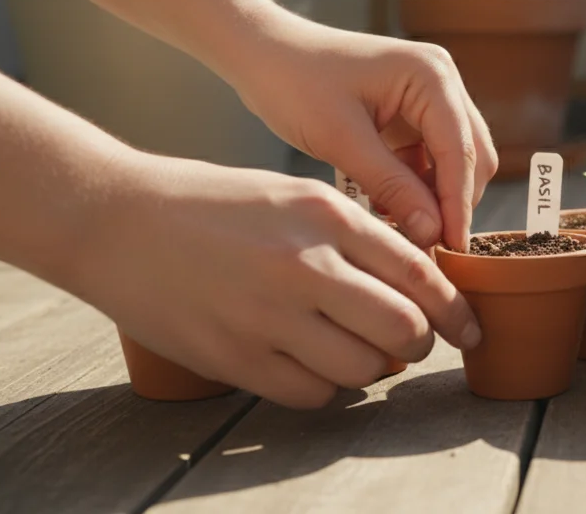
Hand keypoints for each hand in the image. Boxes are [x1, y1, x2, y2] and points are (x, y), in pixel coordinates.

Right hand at [65, 154, 481, 408]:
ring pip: (363, 368)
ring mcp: (268, 315)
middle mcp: (305, 265)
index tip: (470, 330)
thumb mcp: (295, 193)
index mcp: (327, 215)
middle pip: (403, 329)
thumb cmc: (213, 202)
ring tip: (358, 349)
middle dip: (419, 343)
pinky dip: (326, 386)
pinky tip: (314, 363)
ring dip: (373, 368)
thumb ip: (357, 232)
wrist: (115, 220)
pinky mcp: (236, 356)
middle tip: (411, 342)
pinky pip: (312, 392)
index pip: (420, 273)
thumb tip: (418, 278)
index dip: (456, 310)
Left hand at [227, 18, 497, 250]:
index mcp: (430, 76)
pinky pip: (431, 158)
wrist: (264, 55)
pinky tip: (390, 208)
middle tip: (430, 248)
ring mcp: (431, 96)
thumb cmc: (296, 84)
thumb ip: (392, 186)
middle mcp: (442, 81)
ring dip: (435, 196)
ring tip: (405, 230)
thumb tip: (433, 232)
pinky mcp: (415, 112)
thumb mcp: (341, 140)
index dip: (458, 204)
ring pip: (455, 160)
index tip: (453, 250)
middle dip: (453, 202)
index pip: (460, 150)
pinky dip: (417, 186)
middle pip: (471, 156)